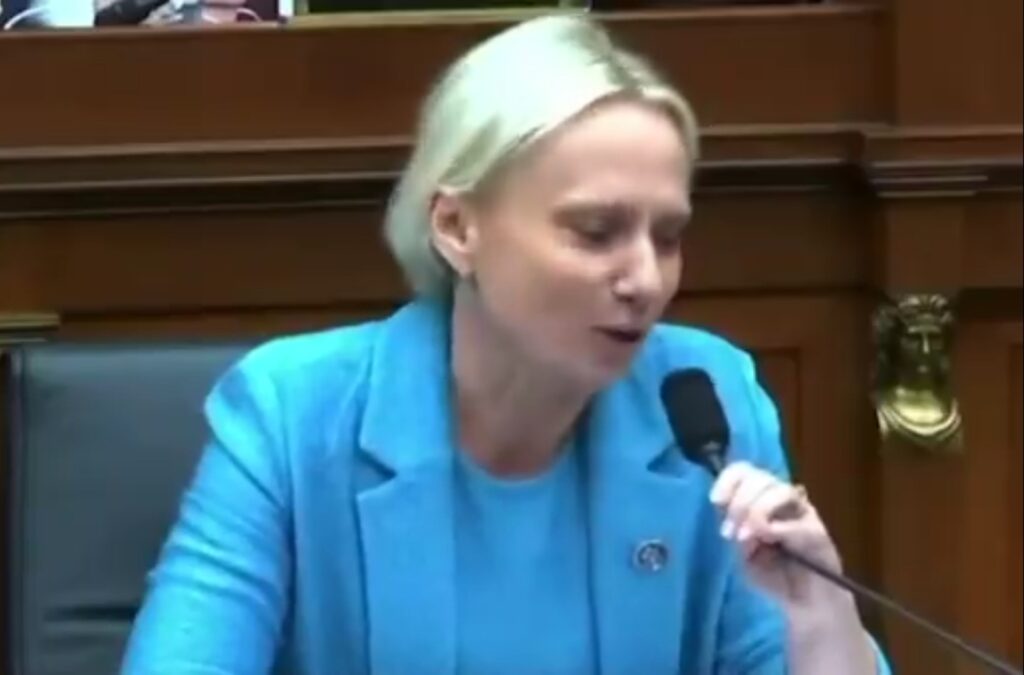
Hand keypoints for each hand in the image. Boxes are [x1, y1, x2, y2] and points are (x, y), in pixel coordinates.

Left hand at [710, 462, 879, 673]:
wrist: (804, 604)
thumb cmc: (774, 576)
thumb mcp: (743, 552)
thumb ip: (735, 530)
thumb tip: (732, 516)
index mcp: (762, 500)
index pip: (745, 472)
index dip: (728, 480)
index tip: (716, 501)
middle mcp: (784, 500)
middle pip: (759, 478)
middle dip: (738, 503)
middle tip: (729, 533)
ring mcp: (803, 513)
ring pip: (779, 490)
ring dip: (756, 511)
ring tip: (745, 537)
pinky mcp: (818, 532)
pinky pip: (796, 521)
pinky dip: (777, 528)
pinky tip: (768, 540)